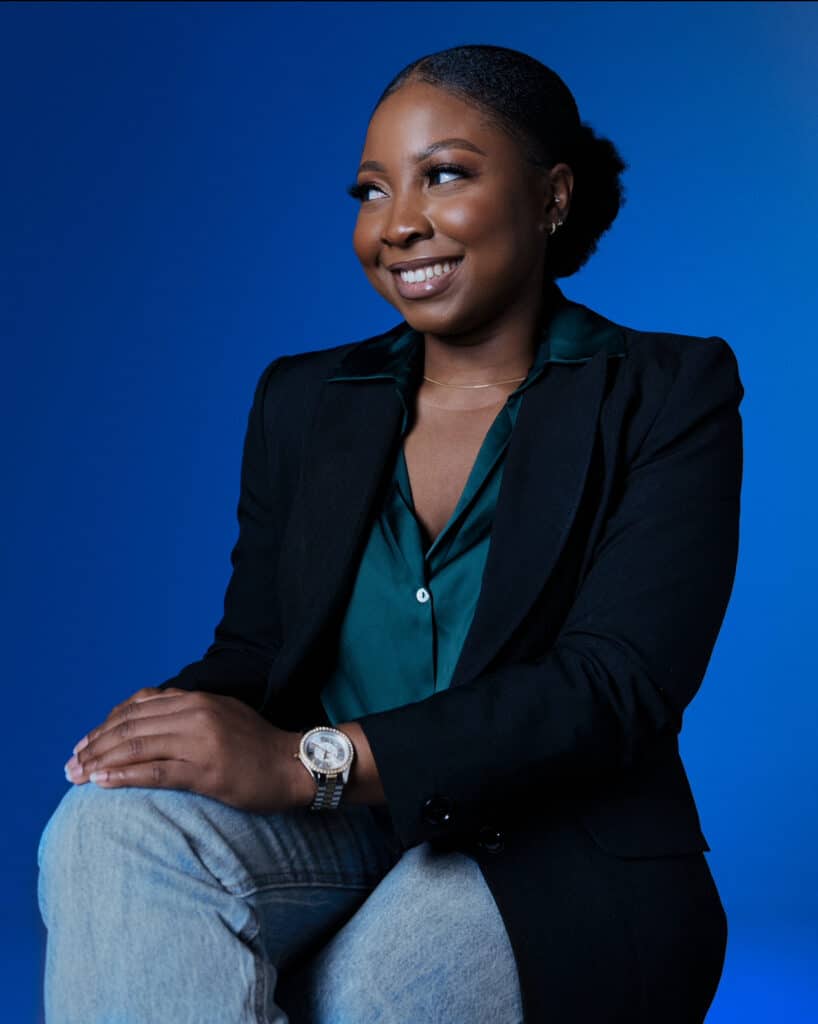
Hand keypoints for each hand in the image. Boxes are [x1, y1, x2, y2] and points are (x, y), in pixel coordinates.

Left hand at [63, 687, 313, 812]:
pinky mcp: (206, 771)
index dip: (104, 726)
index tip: (83, 744)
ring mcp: (200, 741)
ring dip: (100, 762)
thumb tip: (147, 721)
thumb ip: (186, 712)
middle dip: (94, 746)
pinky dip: (124, 777)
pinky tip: (102, 784)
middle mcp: (195, 714)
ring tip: (76, 777)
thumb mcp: (220, 714)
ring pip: (136, 747)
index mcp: (196, 699)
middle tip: (70, 766)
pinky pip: (155, 772)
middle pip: (130, 726)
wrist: (293, 765)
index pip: (136, 708)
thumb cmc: (256, 746)